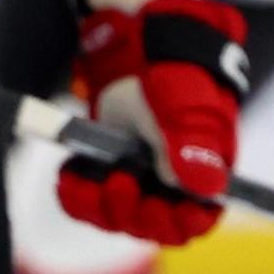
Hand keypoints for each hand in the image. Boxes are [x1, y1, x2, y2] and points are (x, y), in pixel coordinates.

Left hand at [58, 0, 247, 244]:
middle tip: (120, 181)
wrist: (135, 46)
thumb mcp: (183, 103)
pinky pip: (90, 202)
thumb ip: (194, 142)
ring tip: (90, 175)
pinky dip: (76, 194)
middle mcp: (172, 183)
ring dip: (100, 204)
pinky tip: (69, 173)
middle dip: (134, 213)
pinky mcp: (108, 171)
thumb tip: (204, 186)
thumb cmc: (172, 70)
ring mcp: (140, 180)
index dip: (179, 223)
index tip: (157, 206)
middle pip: (155, 227)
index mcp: (204, 170)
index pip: (198, 219)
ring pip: (119, 218)